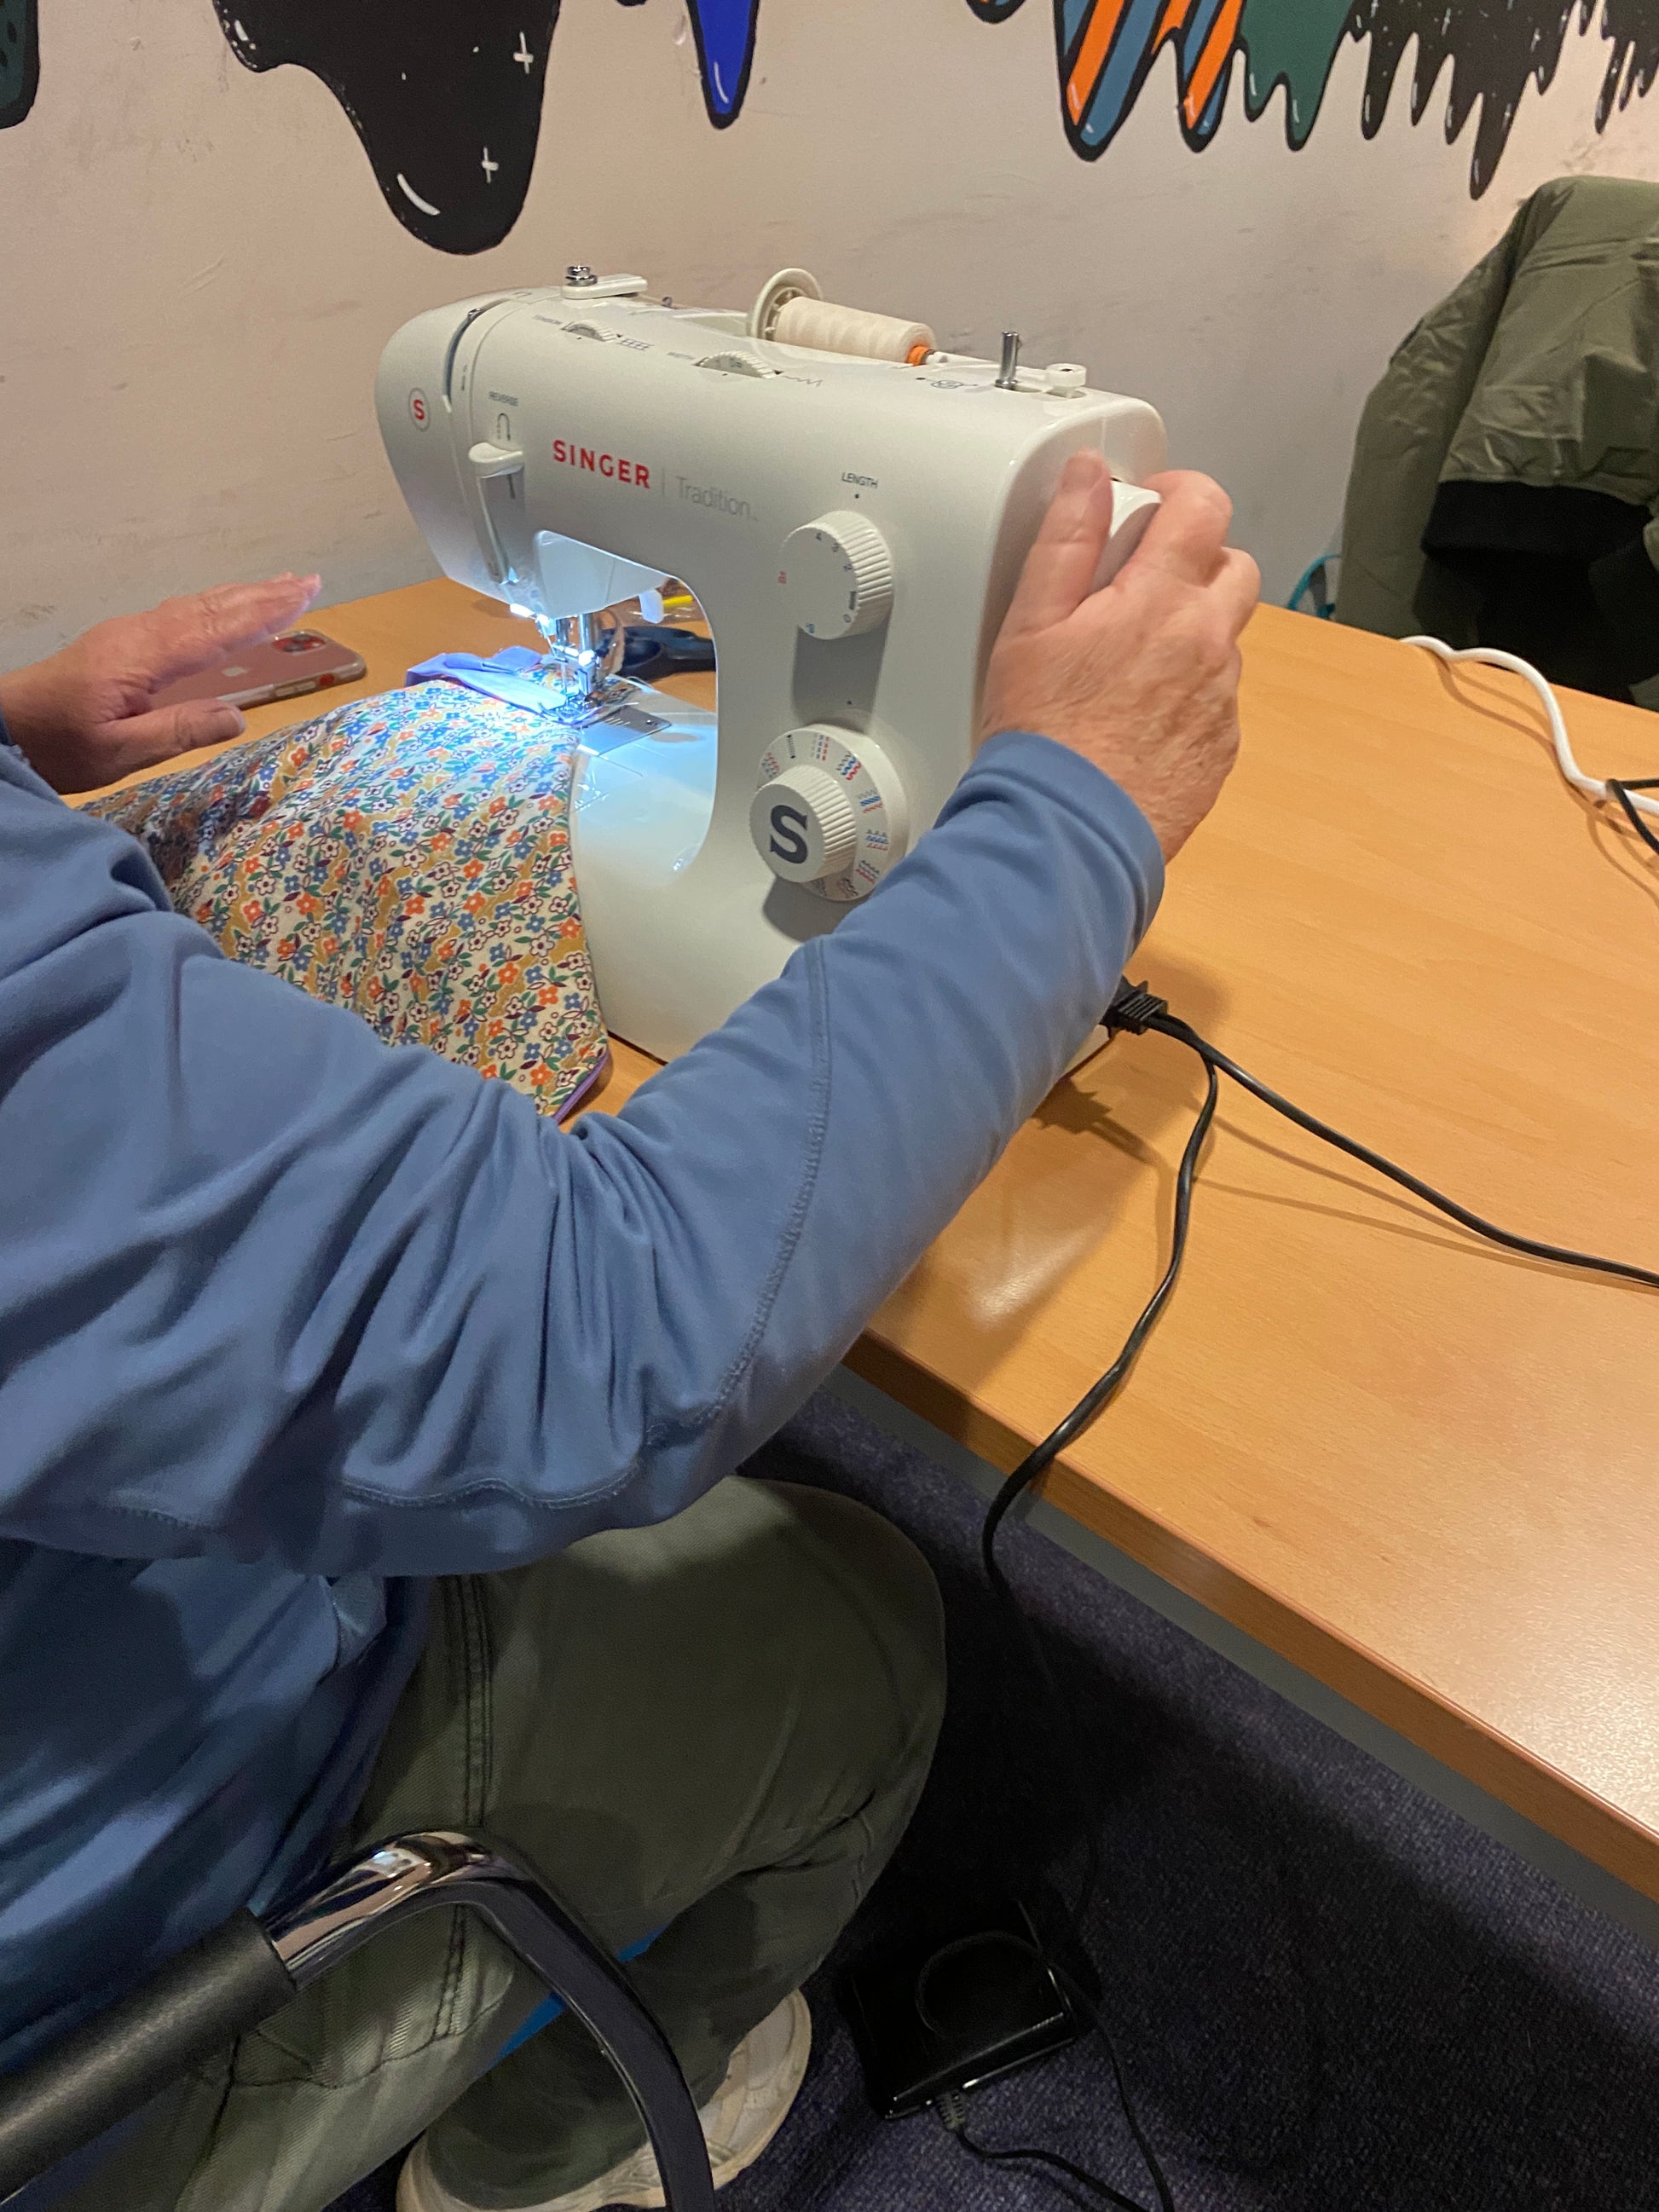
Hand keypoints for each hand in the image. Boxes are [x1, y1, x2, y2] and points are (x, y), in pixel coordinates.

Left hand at [0, 575, 322, 793]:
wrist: (6, 728)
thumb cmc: (60, 745)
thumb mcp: (120, 752)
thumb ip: (180, 732)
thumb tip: (239, 717)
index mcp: (142, 657)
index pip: (215, 631)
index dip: (262, 614)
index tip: (303, 597)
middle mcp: (139, 635)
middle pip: (211, 608)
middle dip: (263, 595)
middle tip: (310, 581)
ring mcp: (130, 634)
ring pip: (197, 606)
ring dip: (243, 596)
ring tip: (283, 586)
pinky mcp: (123, 643)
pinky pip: (182, 614)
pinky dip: (216, 607)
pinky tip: (229, 609)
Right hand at [980, 455, 1258, 858]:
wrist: (1070, 835)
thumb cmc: (1042, 737)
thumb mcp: (1030, 624)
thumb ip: (1066, 538)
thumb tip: (1090, 475)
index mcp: (1163, 599)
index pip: (1204, 504)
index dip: (1178, 492)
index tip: (1149, 507)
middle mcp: (1209, 643)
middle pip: (1233, 566)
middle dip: (1193, 561)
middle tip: (1139, 585)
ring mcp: (1222, 699)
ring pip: (1226, 636)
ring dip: (1190, 631)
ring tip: (1128, 662)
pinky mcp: (1222, 748)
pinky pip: (1218, 698)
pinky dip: (1188, 692)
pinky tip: (1137, 716)